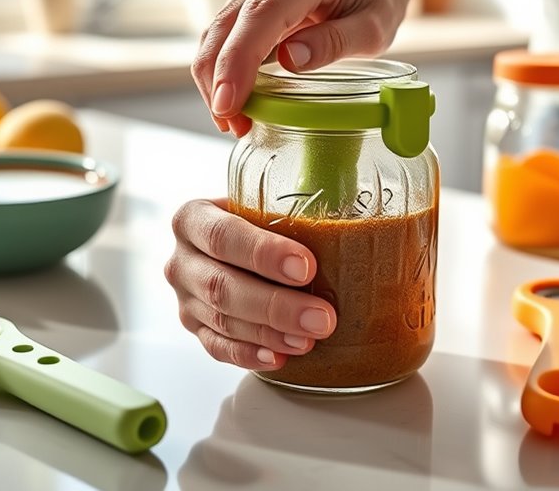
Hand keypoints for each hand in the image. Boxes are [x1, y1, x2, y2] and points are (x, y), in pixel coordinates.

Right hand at [165, 198, 336, 369]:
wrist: (236, 242)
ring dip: (270, 334)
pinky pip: (218, 348)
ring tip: (310, 338)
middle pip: (222, 286)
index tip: (307, 267)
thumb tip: (376, 225)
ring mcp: (186, 298)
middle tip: (321, 317)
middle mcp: (182, 259)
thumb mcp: (271, 201)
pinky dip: (250, 355)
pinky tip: (280, 357)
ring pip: (223, 320)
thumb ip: (304, 208)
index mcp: (193, 218)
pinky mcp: (196, 329)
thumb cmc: (261, 220)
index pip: (222, 235)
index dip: (264, 253)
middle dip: (276, 305)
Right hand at [191, 0, 408, 136]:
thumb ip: (335, 41)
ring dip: (214, 79)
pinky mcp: (246, 2)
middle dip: (219, 79)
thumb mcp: (372, 28)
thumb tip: (290, 60)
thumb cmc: (372, 5)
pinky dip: (220, 71)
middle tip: (231, 124)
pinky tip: (231, 102)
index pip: (262, 15)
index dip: (239, 60)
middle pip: (229, 25)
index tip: (230, 102)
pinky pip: (222, 36)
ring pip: (216, 32)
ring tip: (231, 121)